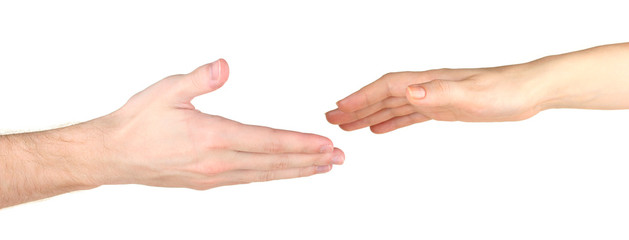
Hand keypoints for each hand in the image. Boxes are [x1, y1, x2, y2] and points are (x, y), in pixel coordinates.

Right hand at [88, 59, 343, 189]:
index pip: (268, 142)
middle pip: (274, 163)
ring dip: (295, 172)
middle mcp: (217, 163)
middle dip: (309, 161)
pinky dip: (270, 176)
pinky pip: (247, 180)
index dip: (300, 144)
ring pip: (264, 175)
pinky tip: (280, 173)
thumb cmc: (138, 122)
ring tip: (320, 169)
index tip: (325, 146)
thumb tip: (225, 66)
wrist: (112, 155)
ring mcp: (212, 177)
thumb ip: (200, 79)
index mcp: (213, 138)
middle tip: (337, 160)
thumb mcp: (167, 90)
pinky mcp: (206, 183)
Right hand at [326, 65, 551, 133]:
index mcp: (428, 81)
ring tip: (347, 126)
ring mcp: (433, 97)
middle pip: (382, 96)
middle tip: (331, 118)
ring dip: (368, 115)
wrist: (529, 91)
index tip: (339, 108)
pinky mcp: (443, 108)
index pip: (386, 87)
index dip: (361, 97)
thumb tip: (407, 92)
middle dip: (356, 107)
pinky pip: (409, 116)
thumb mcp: (473, 94)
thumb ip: (439, 92)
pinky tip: (380, 129)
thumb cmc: (505, 89)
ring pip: (392, 106)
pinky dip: (391, 122)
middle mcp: (426, 87)